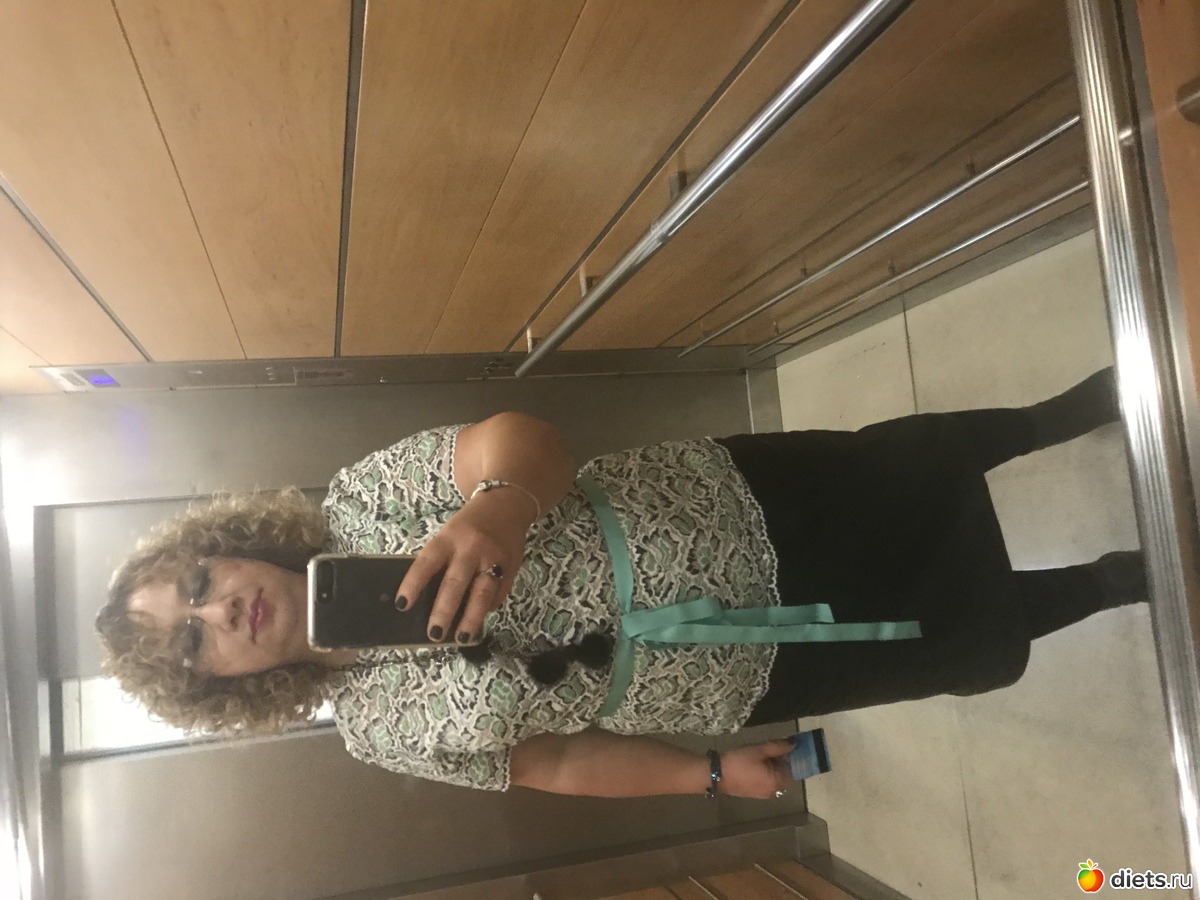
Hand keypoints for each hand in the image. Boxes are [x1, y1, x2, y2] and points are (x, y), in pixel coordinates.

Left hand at [396, 491, 530, 642]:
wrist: (506, 504)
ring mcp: (493, 558)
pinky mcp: (511, 567)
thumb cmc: (468, 525)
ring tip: (462, 638)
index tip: (402, 606)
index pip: (427, 563)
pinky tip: (479, 618)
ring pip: (481, 593)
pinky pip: (498, 594)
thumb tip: (426, 599)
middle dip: (443, 611)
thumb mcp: (448, 534)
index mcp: (448, 538)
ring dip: (471, 618)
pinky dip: (488, 609)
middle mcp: (471, 547)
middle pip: (455, 582)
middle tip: (433, 633)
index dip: (413, 584)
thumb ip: (440, 561)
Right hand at [717, 739, 795, 799]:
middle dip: (780, 761)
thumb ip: (778, 747)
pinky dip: (765, 773)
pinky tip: (753, 764)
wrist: (716, 774)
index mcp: (777, 782)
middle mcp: (773, 791)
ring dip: (772, 767)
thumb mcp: (759, 750)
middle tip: (768, 749)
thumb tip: (794, 744)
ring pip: (774, 778)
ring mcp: (763, 794)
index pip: (793, 769)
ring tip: (759, 754)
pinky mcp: (754, 794)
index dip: (790, 756)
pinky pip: (766, 782)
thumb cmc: (739, 761)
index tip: (783, 746)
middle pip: (784, 774)